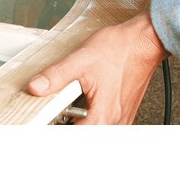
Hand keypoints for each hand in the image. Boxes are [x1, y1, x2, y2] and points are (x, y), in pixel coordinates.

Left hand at [27, 12, 168, 123]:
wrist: (142, 41)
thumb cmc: (119, 49)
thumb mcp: (80, 60)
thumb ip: (56, 76)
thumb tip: (36, 87)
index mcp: (102, 116)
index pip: (73, 137)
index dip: (56, 132)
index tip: (46, 124)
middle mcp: (114, 122)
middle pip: (84, 135)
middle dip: (67, 125)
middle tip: (56, 113)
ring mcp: (121, 119)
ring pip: (94, 130)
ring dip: (79, 121)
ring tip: (71, 105)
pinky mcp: (123, 112)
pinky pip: (104, 123)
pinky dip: (91, 116)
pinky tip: (86, 100)